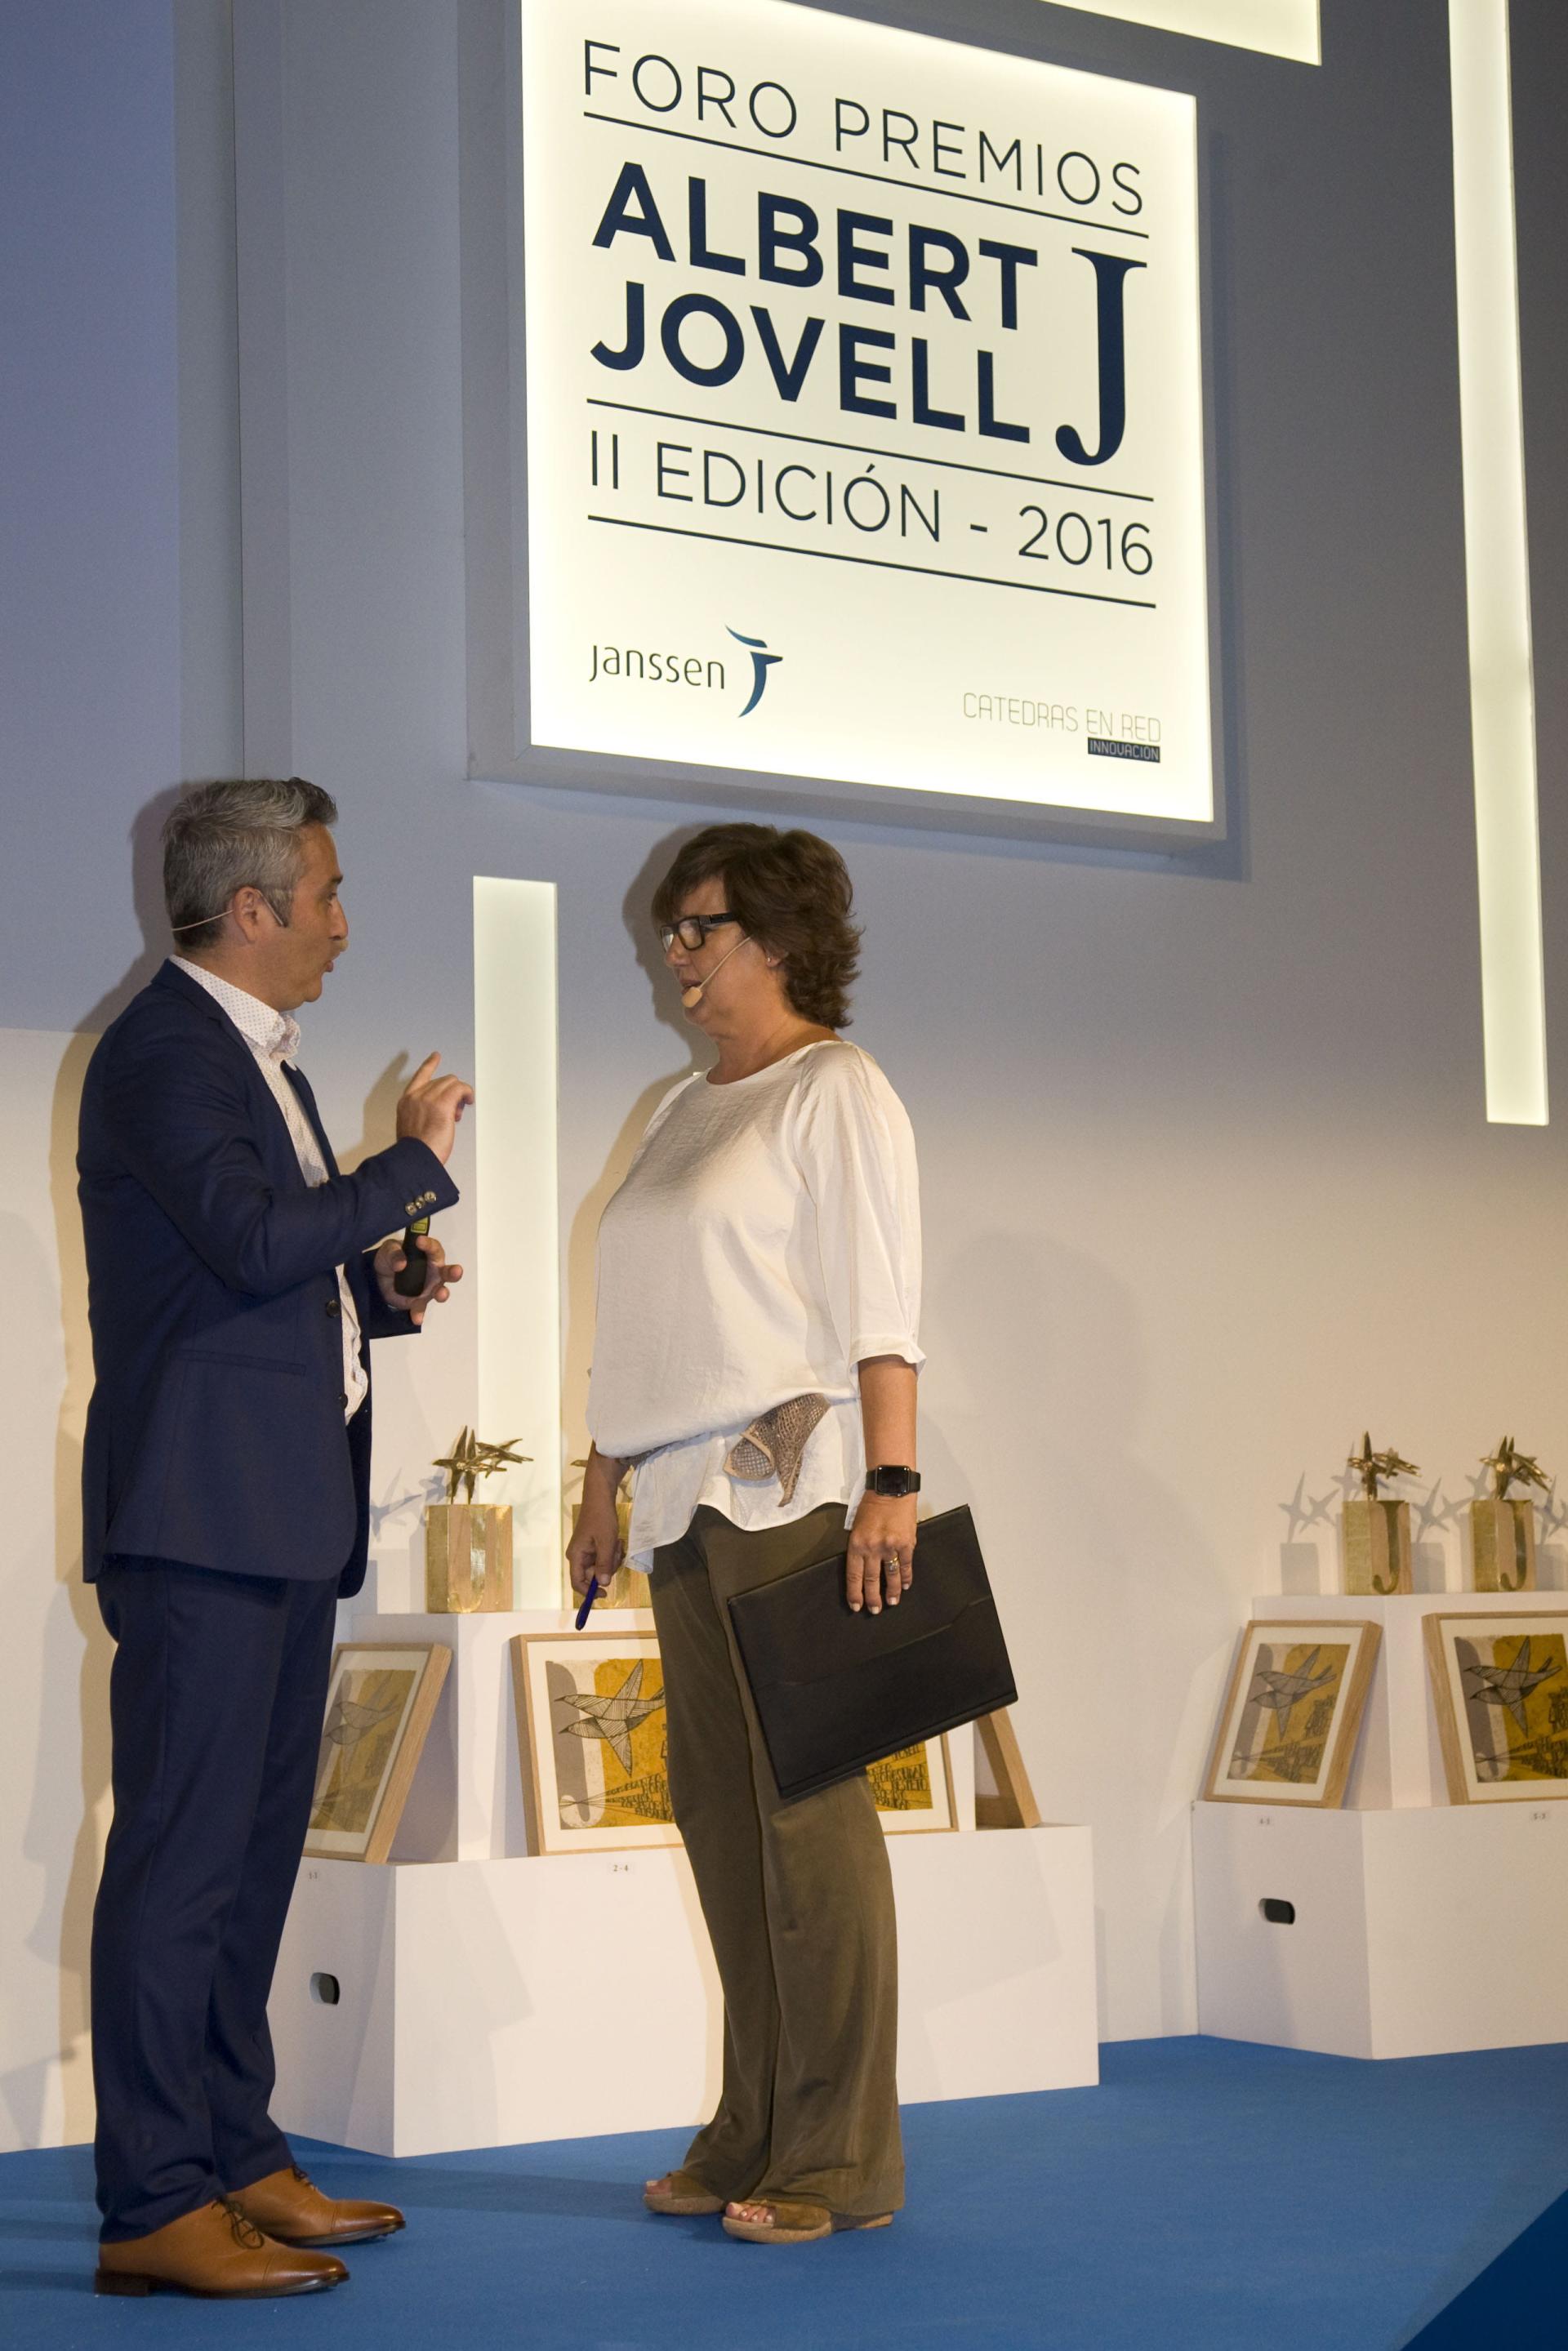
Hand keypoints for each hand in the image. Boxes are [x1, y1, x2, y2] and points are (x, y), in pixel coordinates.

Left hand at [373, 1233, 463, 1326]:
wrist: (381, 1278)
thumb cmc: (391, 1258)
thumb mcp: (388, 1250)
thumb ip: (394, 1254)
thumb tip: (400, 1263)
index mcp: (428, 1254)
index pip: (433, 1248)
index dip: (429, 1245)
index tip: (420, 1241)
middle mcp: (434, 1271)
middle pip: (447, 1271)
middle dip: (453, 1272)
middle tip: (457, 1271)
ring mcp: (428, 1288)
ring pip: (439, 1291)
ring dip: (442, 1293)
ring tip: (440, 1295)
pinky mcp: (419, 1301)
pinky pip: (421, 1308)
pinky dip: (419, 1313)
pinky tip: (417, 1318)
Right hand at [396, 1052, 474, 1164]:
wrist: (415, 1159)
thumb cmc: (416, 1150)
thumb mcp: (411, 1127)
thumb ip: (422, 1115)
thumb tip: (439, 1114)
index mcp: (406, 1101)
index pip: (419, 1076)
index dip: (429, 1065)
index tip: (436, 1056)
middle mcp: (416, 1096)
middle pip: (441, 1080)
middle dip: (451, 1093)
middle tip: (455, 1111)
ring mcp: (428, 1098)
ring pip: (451, 1082)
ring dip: (459, 1095)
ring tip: (458, 1114)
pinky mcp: (442, 1103)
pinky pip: (460, 1088)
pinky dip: (467, 1093)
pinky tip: (469, 1101)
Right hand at [567, 1497, 623, 1602]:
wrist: (600, 1497)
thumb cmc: (601, 1518)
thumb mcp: (606, 1542)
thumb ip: (604, 1564)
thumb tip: (602, 1584)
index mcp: (575, 1556)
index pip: (577, 1582)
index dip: (589, 1591)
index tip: (605, 1593)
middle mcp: (578, 1556)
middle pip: (593, 1575)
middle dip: (608, 1567)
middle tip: (616, 1552)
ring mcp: (586, 1552)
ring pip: (601, 1567)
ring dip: (612, 1559)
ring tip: (617, 1543)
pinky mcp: (593, 1547)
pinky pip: (604, 1558)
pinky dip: (612, 1553)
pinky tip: (616, 1541)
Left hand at [846, 1493, 916, 1615]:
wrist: (890, 1489)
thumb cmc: (872, 1506)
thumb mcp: (856, 1526)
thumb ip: (859, 1547)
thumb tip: (862, 1569)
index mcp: (857, 1544)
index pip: (854, 1575)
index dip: (855, 1593)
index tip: (856, 1605)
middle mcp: (872, 1548)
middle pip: (871, 1580)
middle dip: (872, 1598)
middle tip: (874, 1610)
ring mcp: (891, 1547)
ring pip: (890, 1577)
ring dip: (891, 1593)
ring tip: (892, 1603)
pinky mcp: (907, 1544)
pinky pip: (906, 1566)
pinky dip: (906, 1578)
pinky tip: (905, 1586)